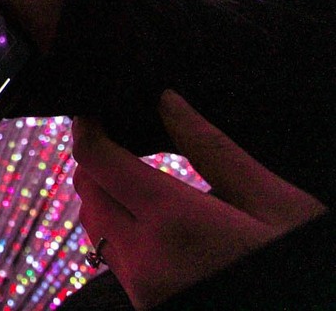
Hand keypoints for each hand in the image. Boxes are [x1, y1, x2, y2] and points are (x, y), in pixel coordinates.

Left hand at [72, 91, 326, 309]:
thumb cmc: (305, 267)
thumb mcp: (276, 205)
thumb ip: (214, 150)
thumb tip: (169, 102)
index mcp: (176, 222)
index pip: (97, 160)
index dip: (87, 127)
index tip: (94, 111)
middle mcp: (145, 258)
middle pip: (87, 191)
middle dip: (97, 161)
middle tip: (121, 141)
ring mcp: (142, 288)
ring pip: (93, 225)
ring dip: (106, 197)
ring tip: (140, 180)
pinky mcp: (146, 306)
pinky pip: (112, 257)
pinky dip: (120, 231)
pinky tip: (157, 223)